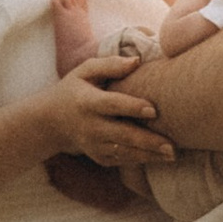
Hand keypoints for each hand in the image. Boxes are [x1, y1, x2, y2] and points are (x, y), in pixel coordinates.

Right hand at [45, 54, 173, 171]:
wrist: (51, 122)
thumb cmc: (74, 89)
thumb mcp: (84, 71)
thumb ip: (110, 65)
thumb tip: (137, 61)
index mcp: (88, 102)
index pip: (112, 105)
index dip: (132, 107)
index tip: (154, 110)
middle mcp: (91, 127)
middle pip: (122, 135)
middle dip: (148, 141)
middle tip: (171, 146)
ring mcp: (94, 145)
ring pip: (124, 152)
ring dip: (149, 155)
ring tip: (171, 155)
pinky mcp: (99, 157)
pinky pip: (121, 160)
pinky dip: (140, 160)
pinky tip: (158, 158)